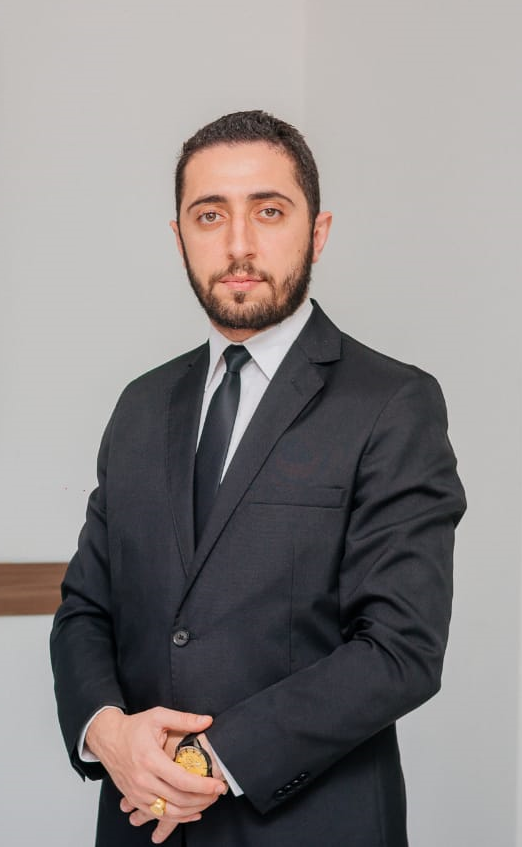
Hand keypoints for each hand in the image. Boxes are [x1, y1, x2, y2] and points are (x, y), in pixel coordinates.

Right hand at [86, 707, 226, 840]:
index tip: (218, 785)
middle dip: (203, 799)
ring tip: (208, 801)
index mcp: (150, 759)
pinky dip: (177, 818)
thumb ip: (184, 719)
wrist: (107, 738)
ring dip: (192, 810)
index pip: (182, 780)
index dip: (203, 786)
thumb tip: (207, 721)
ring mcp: (137, 793)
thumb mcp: (158, 716)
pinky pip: (158, 815)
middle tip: (217, 793)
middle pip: (178, 799)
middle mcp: (142, 780)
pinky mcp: (135, 800)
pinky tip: (192, 812)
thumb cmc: (133, 728)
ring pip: (170, 811)